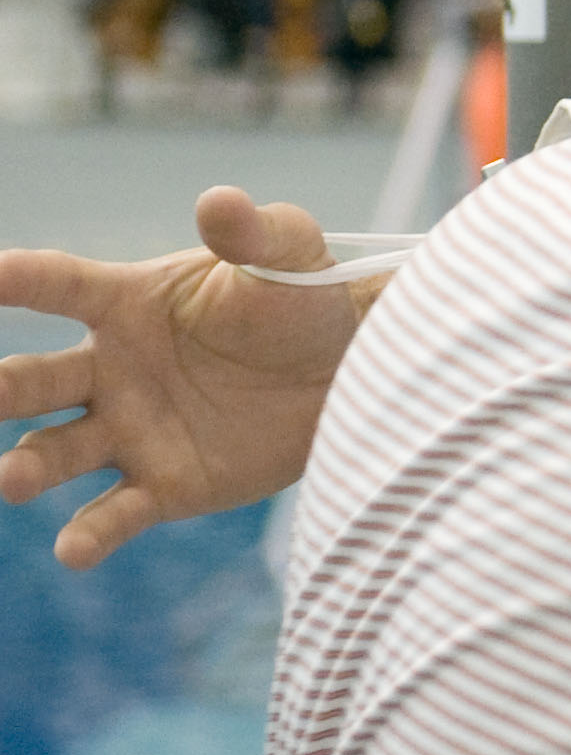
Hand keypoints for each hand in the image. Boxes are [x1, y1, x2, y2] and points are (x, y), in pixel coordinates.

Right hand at [0, 189, 369, 567]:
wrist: (351, 369)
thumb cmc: (306, 299)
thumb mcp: (290, 254)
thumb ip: (253, 232)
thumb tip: (220, 202)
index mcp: (127, 304)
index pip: (58, 286)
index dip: (18, 280)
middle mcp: (110, 370)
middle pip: (33, 381)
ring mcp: (129, 431)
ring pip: (55, 451)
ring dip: (27, 466)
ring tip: (12, 478)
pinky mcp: (163, 485)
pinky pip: (113, 515)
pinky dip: (90, 535)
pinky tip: (73, 552)